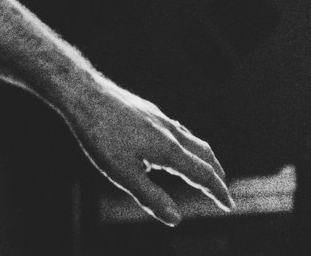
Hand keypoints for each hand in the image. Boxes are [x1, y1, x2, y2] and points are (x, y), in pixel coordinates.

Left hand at [58, 74, 230, 224]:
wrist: (82, 91)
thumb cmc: (100, 134)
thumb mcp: (122, 172)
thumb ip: (150, 196)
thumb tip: (177, 220)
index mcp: (169, 149)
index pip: (203, 174)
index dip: (217, 192)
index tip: (228, 205)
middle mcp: (170, 131)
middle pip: (204, 154)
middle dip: (216, 174)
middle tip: (222, 189)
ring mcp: (158, 117)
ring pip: (191, 139)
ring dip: (203, 157)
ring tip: (203, 167)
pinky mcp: (145, 109)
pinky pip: (175, 128)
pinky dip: (185, 142)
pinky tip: (171, 142)